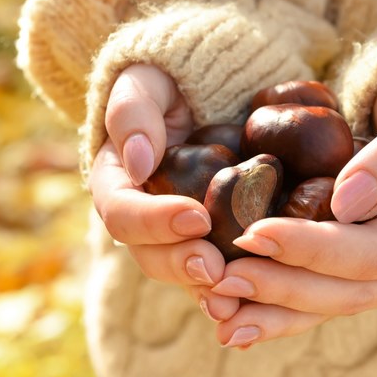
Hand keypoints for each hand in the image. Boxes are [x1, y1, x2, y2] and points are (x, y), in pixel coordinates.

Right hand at [88, 64, 239, 321]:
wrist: (200, 92)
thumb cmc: (166, 83)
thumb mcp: (144, 82)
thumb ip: (133, 113)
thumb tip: (138, 160)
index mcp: (116, 183)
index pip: (121, 212)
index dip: (153, 221)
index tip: (195, 217)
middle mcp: (141, 217)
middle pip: (151, 254)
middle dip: (182, 264)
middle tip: (216, 266)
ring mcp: (176, 234)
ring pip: (184, 271)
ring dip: (208, 287)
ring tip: (237, 292)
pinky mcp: (211, 240)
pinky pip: (219, 272)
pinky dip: (236, 288)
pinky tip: (259, 295)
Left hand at [210, 74, 376, 347]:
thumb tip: (347, 204)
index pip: (372, 253)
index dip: (312, 249)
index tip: (253, 233)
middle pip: (346, 291)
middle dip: (281, 287)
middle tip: (220, 279)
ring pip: (328, 305)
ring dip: (271, 311)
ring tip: (218, 310)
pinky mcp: (364, 273)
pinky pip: (319, 297)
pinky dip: (277, 309)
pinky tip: (235, 321)